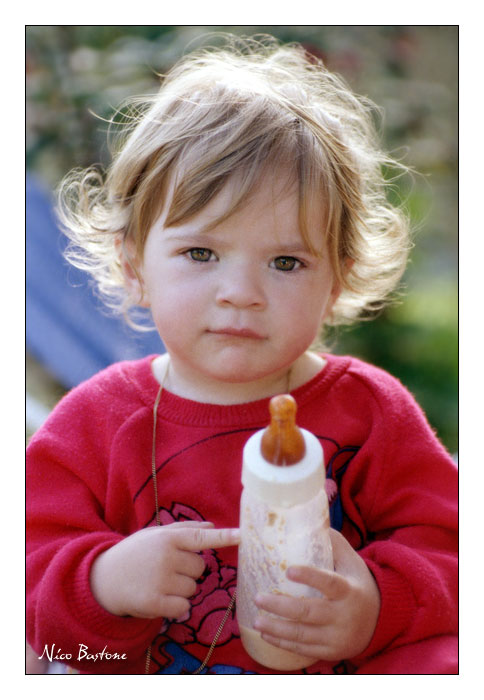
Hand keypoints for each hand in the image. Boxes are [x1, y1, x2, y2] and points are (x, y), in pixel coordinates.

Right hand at [90, 521, 239, 619]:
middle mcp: (165, 557)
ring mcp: (160, 580)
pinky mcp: (155, 602)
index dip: (224, 537)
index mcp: (167, 538)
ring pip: (193, 588)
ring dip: (181, 589)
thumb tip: (212, 526)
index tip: (243, 535)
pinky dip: (175, 606)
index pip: (200, 538)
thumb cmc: (135, 553)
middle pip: (200, 568)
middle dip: (188, 570)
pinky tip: (158, 597)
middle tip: (166, 569)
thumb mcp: (155, 534)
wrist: (103, 578)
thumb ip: (185, 530)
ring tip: (159, 582)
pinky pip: (183, 606)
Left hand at [253, 529, 379, 661]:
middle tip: (258, 597)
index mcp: (348, 590)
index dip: (309, 577)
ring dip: (277, 628)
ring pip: (303, 635)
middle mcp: (343, 615)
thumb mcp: (351, 562)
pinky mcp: (331, 652)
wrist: (379, 620)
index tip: (288, 570)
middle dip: (281, 607)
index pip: (328, 583)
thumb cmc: (357, 584)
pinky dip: (283, 643)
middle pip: (309, 612)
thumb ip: (332, 543)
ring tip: (256, 620)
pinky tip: (266, 634)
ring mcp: (337, 637)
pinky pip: (304, 650)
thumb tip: (310, 518)